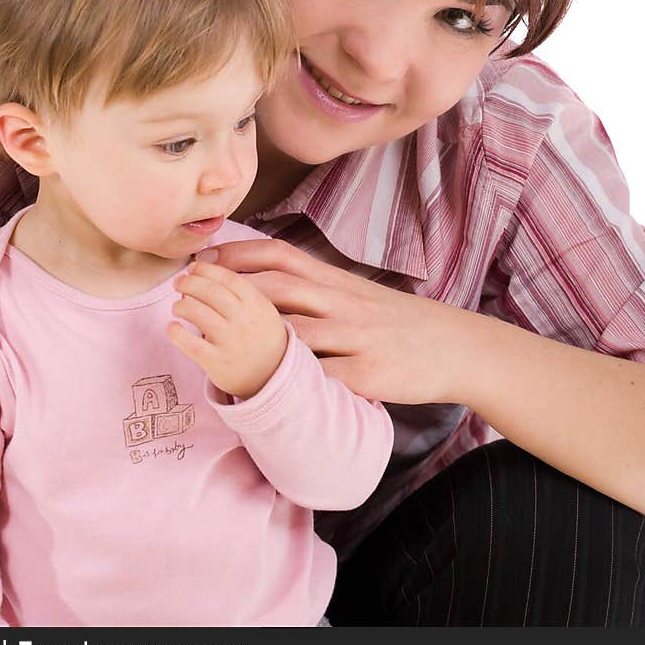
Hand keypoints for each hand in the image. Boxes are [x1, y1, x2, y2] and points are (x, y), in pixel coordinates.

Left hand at [167, 261, 287, 399]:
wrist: (272, 377)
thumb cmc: (262, 338)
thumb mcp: (262, 310)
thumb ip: (241, 292)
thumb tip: (206, 272)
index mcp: (257, 303)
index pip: (227, 278)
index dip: (207, 270)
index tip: (193, 267)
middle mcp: (244, 320)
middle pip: (211, 292)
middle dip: (190, 283)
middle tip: (179, 282)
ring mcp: (231, 341)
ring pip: (198, 313)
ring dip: (181, 305)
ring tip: (177, 306)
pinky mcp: (217, 362)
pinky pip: (190, 343)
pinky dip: (176, 333)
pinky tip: (172, 328)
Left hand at [194, 238, 469, 405]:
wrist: (453, 346)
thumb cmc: (398, 322)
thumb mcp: (358, 293)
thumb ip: (319, 287)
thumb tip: (270, 283)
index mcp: (337, 281)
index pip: (282, 256)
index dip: (239, 255)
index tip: (204, 260)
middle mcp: (342, 303)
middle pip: (279, 288)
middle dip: (231, 290)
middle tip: (191, 296)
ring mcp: (355, 338)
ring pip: (296, 332)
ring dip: (253, 338)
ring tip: (214, 344)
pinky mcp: (367, 372)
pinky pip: (323, 377)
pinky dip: (294, 382)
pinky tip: (264, 389)